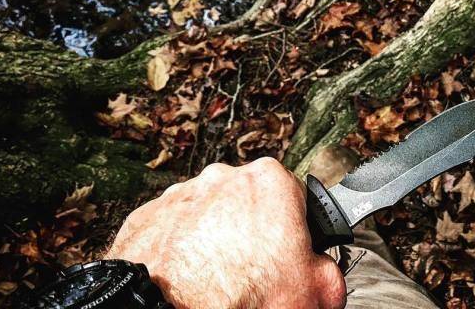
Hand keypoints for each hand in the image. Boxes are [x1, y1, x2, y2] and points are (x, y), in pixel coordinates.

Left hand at [106, 157, 345, 308]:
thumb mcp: (313, 291)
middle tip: (251, 274)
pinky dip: (179, 251)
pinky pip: (171, 230)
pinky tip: (185, 281)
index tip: (287, 257)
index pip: (292, 197)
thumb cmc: (240, 302)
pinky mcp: (146, 218)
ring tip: (213, 282)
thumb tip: (323, 269)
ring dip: (213, 239)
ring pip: (207, 213)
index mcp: (269, 181)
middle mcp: (223, 177)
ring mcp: (181, 195)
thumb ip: (328, 269)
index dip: (292, 232)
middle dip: (251, 232)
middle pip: (247, 202)